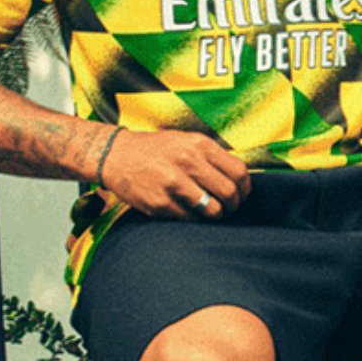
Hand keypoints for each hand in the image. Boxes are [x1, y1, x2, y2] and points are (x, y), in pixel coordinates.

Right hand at [98, 128, 250, 219]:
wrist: (116, 155)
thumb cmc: (155, 149)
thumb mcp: (186, 141)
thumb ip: (211, 156)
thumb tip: (238, 178)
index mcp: (199, 144)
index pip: (238, 171)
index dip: (245, 188)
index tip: (241, 194)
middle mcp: (188, 161)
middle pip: (229, 192)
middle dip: (233, 205)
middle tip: (228, 207)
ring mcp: (173, 183)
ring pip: (213, 210)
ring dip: (215, 214)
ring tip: (209, 211)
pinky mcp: (160, 202)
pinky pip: (190, 219)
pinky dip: (193, 219)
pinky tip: (187, 211)